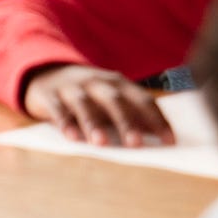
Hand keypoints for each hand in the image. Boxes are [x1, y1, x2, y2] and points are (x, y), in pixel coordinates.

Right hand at [19, 66, 174, 146]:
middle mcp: (98, 82)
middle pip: (115, 101)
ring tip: (102, 143)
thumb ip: (133, 114)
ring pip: (85, 104)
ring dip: (93, 123)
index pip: (143, 100)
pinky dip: (65, 122)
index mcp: (119, 84)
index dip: (157, 120)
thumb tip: (161, 138)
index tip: (169, 141)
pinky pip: (58, 109)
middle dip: (127, 122)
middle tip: (136, 144)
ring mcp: (73, 87)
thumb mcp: (112, 99)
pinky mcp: (50, 95)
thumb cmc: (90, 95)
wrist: (47, 73)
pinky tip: (72, 138)